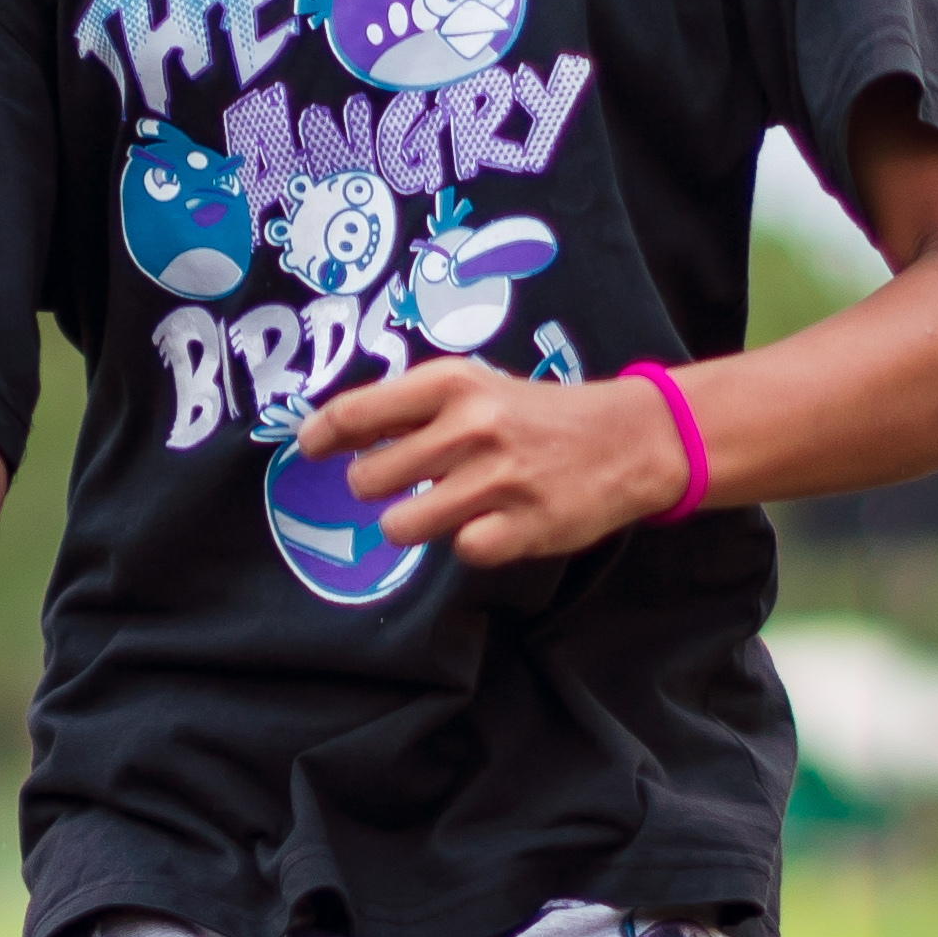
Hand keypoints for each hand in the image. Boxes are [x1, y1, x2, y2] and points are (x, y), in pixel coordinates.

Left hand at [297, 352, 693, 568]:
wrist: (627, 439)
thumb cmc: (535, 414)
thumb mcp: (476, 389)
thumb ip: (410, 409)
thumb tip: (329, 432)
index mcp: (451, 385)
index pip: (356, 413)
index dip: (321, 436)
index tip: (310, 450)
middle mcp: (470, 427)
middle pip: (369, 479)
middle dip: (378, 488)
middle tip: (410, 481)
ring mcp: (497, 480)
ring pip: (401, 525)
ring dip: (415, 523)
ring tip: (449, 506)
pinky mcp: (523, 526)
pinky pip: (460, 551)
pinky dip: (471, 542)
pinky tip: (495, 520)